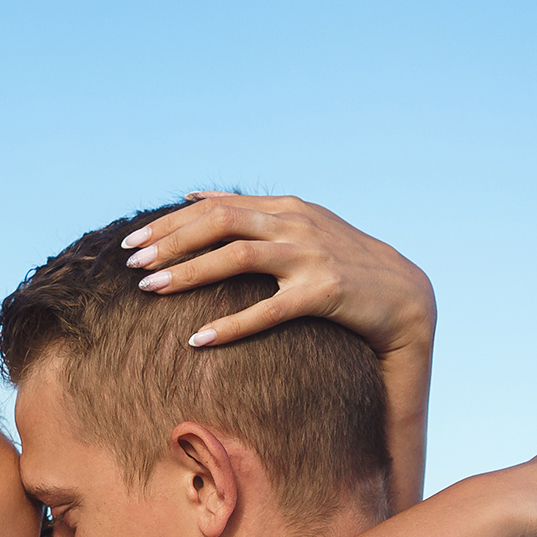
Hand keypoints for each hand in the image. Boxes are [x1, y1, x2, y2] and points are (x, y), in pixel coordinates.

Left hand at [119, 192, 435, 357]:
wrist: (405, 297)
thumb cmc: (344, 266)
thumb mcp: (300, 227)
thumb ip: (251, 213)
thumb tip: (194, 197)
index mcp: (286, 208)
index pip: (216, 207)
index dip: (169, 224)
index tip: (132, 241)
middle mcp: (296, 224)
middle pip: (220, 223)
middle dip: (170, 242)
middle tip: (132, 263)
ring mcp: (310, 256)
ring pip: (237, 257)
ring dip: (189, 273)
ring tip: (150, 289)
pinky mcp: (324, 293)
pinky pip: (268, 310)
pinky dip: (231, 324)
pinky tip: (198, 339)